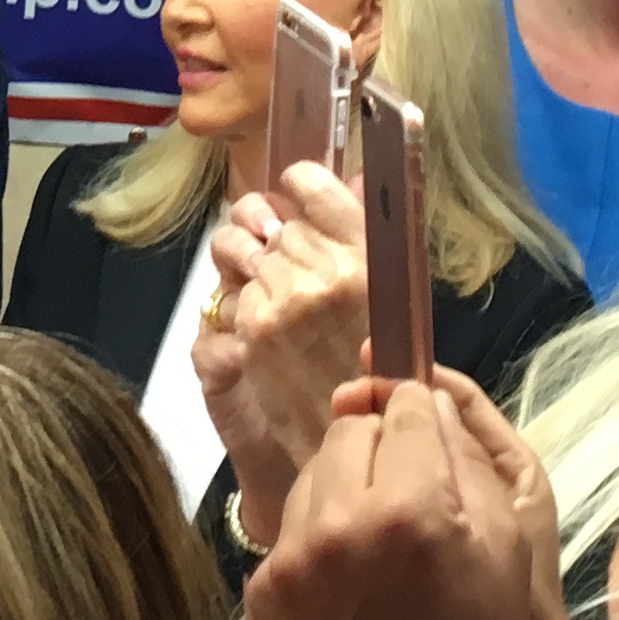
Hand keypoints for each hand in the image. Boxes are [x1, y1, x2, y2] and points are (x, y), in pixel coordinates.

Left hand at [193, 160, 375, 547]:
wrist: (346, 444)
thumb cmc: (374, 376)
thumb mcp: (386, 300)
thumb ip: (363, 237)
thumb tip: (360, 175)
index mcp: (369, 261)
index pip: (318, 187)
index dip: (298, 182)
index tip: (291, 189)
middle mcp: (328, 273)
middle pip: (276, 221)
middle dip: (272, 238)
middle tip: (283, 268)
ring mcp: (286, 300)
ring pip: (244, 251)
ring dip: (249, 268)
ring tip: (269, 297)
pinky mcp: (253, 330)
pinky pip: (232, 293)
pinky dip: (239, 308)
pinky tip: (263, 333)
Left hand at [243, 370, 568, 619]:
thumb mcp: (506, 550)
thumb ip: (467, 462)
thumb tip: (425, 402)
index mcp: (413, 507)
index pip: (406, 409)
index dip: (421, 417)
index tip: (425, 435)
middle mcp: (343, 521)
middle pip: (350, 431)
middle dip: (378, 449)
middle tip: (403, 492)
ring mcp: (295, 556)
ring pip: (313, 474)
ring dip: (342, 488)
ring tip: (372, 540)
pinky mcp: (264, 589)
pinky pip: (289, 529)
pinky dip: (316, 539)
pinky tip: (344, 579)